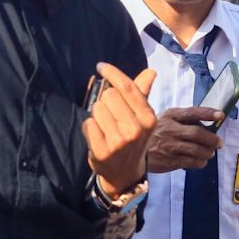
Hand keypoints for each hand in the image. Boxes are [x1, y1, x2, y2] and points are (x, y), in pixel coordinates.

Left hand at [84, 63, 157, 197]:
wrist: (125, 172)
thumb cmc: (132, 138)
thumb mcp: (141, 117)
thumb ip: (142, 93)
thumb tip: (151, 71)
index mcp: (148, 118)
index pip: (127, 87)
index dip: (111, 73)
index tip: (101, 66)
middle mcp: (136, 129)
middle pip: (109, 95)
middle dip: (105, 100)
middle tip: (110, 114)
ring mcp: (119, 142)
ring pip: (96, 108)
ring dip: (97, 114)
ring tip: (105, 127)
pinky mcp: (102, 151)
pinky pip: (88, 124)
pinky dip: (89, 127)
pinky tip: (97, 136)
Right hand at [145, 106, 221, 172]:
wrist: (133, 151)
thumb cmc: (154, 133)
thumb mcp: (164, 119)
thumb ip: (182, 119)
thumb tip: (207, 124)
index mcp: (170, 116)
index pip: (192, 112)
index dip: (208, 113)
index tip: (221, 115)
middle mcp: (169, 130)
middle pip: (198, 134)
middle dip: (213, 139)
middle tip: (218, 143)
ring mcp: (169, 146)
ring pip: (197, 150)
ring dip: (208, 152)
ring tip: (210, 153)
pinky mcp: (169, 161)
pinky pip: (192, 162)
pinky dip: (201, 162)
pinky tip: (201, 160)